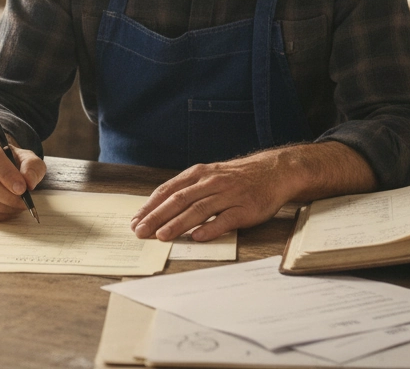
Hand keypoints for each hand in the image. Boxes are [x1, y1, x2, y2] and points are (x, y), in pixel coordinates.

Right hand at [0, 129, 46, 222]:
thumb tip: (29, 183)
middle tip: (23, 202)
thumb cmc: (9, 160)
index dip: (7, 175)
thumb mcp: (25, 156)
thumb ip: (32, 166)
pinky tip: (7, 211)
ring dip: (2, 208)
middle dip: (6, 196)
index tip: (22, 189)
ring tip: (17, 207)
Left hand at [130, 150, 296, 242]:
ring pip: (198, 209)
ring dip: (178, 224)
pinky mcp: (245, 209)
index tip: (135, 220)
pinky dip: (210, 228)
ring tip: (162, 236)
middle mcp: (211, 182)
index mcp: (199, 174)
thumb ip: (188, 189)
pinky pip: (225, 219)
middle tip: (141, 232)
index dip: (150, 206)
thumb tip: (160, 208)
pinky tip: (196, 237)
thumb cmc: (237, 177)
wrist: (273, 172)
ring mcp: (228, 195)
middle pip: (179, 200)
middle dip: (157, 217)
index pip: (168, 190)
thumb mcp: (209, 175)